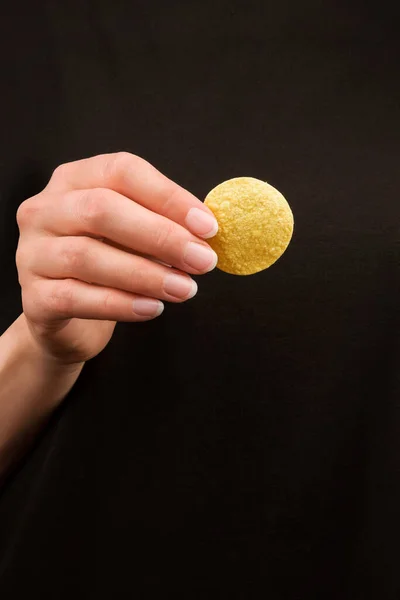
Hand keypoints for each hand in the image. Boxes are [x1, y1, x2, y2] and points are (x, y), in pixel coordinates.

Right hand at [16, 153, 217, 365]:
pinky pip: (76, 298)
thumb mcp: (131, 235)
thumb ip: (161, 225)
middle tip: (202, 261)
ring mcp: (33, 253)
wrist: (67, 315)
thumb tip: (206, 232)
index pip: (121, 172)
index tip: (208, 227)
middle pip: (102, 210)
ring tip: (185, 289)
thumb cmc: (107, 265)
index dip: (168, 197)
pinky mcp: (34, 297)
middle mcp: (45, 210)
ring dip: (146, 274)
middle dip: (161, 236)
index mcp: (74, 180)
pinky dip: (120, 304)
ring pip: (87, 257)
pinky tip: (152, 308)